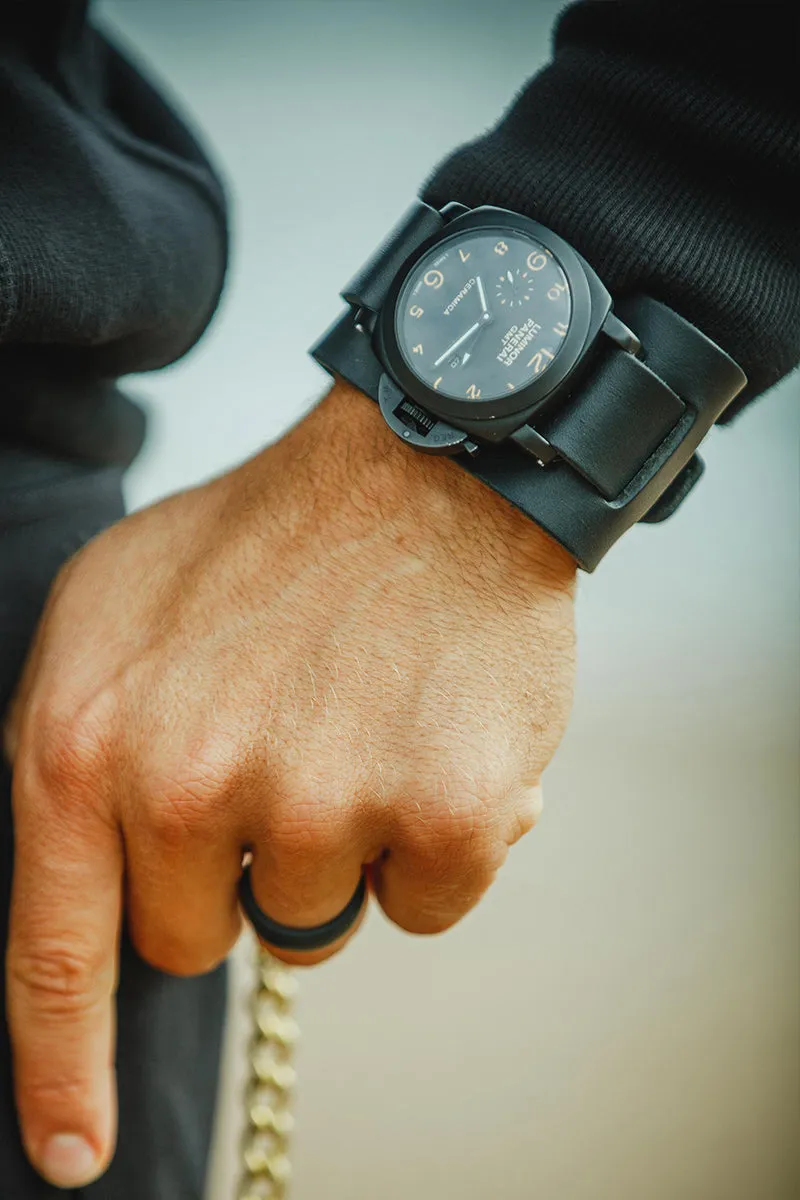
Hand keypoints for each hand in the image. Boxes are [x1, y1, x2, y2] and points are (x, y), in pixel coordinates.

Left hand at [3, 380, 575, 1186]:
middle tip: (280, 748)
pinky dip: (431, 840)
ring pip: (318, 921)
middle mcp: (194, 786)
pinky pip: (425, 903)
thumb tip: (101, 876)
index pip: (59, 955)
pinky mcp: (448, 816)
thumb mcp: (112, 614)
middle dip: (234, 870)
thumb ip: (78, 748)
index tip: (77, 1154)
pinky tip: (429, 736)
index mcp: (89, 740)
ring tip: (356, 720)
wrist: (427, 468)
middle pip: (201, 939)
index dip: (63, 1071)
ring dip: (338, 843)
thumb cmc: (268, 541)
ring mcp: (325, 805)